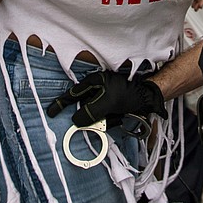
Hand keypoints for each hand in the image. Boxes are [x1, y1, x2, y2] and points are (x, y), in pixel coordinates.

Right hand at [46, 70, 166, 127]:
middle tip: (104, 118)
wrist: (151, 97)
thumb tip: (76, 120)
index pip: (73, 94)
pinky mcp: (112, 105)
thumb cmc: (131, 94)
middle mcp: (98, 88)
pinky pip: (105, 117)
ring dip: (103, 120)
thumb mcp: (109, 102)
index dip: (61, 104)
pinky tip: (120, 118)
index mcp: (95, 82)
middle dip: (91, 116)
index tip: (51, 113)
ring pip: (95, 114)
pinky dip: (110, 120)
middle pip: (84, 106)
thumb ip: (91, 111)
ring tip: (117, 116)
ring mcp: (105, 97)